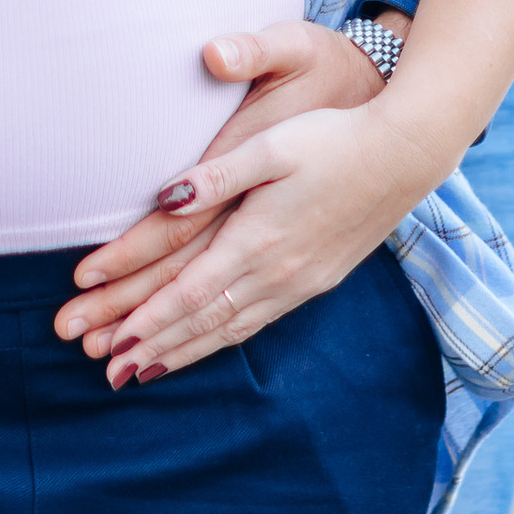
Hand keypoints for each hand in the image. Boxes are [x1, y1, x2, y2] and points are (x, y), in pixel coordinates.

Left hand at [97, 105, 441, 388]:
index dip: (149, 321)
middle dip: (154, 348)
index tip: (112, 343)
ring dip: (184, 351)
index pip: (191, 293)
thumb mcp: (270, 145)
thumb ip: (215, 175)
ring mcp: (299, 282)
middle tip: (109, 374)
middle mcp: (278, 272)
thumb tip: (164, 199)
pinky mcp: (316, 281)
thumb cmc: (333, 139)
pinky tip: (206, 344)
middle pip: (204, 322)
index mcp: (259, 239)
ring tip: (144, 371)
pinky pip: (257, 322)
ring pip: (230, 329)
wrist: (403, 156)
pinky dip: (222, 339)